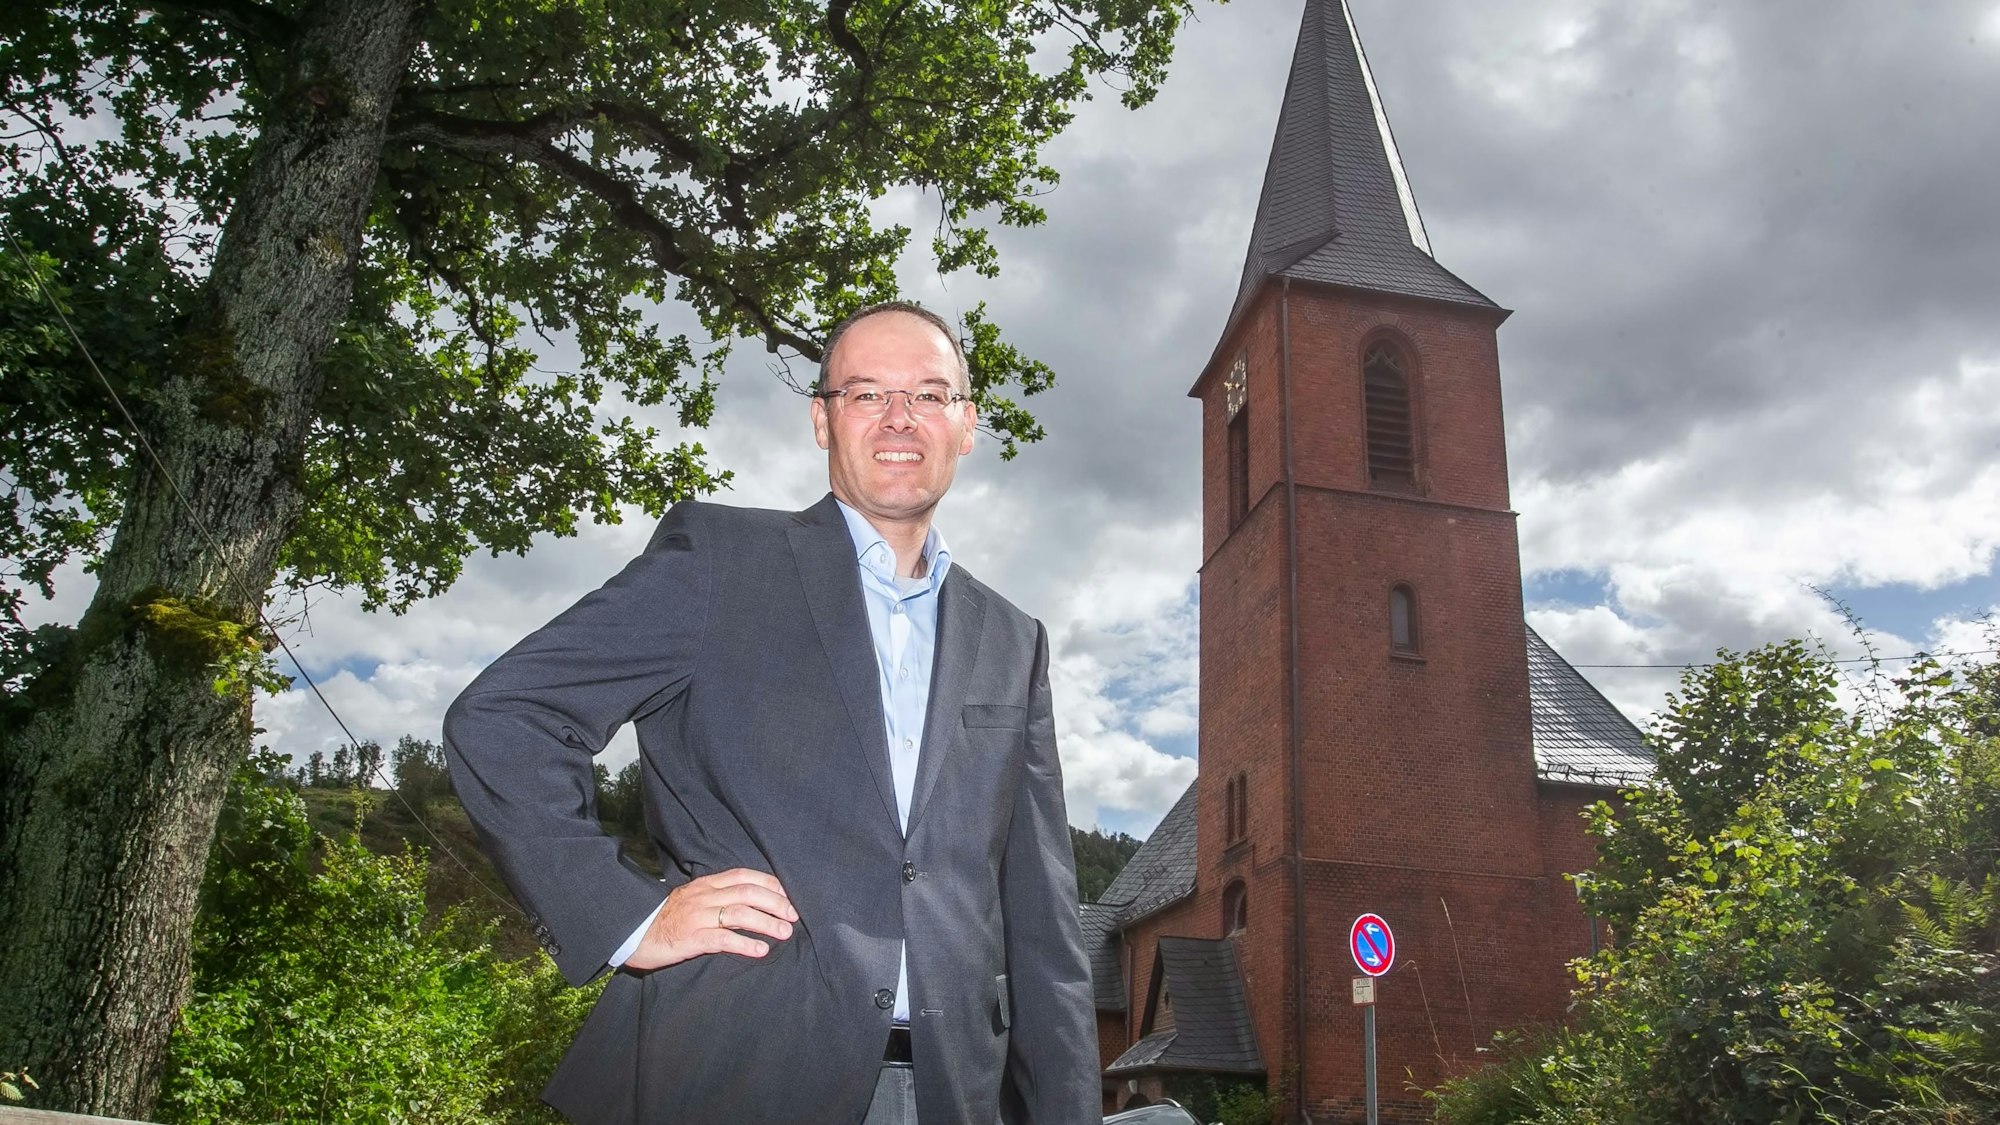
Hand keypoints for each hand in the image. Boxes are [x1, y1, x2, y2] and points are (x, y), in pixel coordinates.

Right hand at [624, 868, 797, 970]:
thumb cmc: (666, 919)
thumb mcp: (692, 899)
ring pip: (740, 913)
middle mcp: (704, 896)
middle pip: (748, 892)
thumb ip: (716, 896)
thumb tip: (749, 901)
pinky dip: (745, 944)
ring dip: (767, 923)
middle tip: (793, 916)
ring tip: (785, 932)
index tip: (787, 894)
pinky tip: (761, 950)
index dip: (769, 882)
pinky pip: (723, 939)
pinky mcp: (691, 938)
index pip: (743, 875)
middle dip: (775, 903)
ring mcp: (697, 917)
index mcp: (705, 884)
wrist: (633, 933)